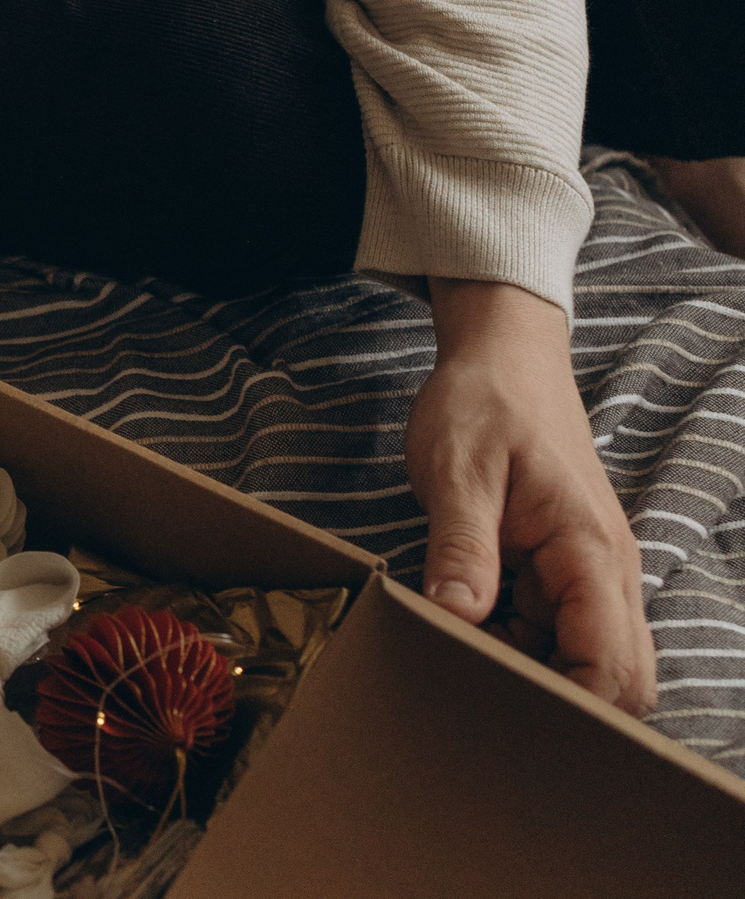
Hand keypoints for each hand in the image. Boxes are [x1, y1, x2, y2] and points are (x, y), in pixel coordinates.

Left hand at [410, 278, 654, 713]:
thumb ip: (461, 545)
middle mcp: (606, 573)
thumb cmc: (482, 405)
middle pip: (617, 678)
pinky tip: (465, 634)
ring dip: (535, 674)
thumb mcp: (459, 470)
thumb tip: (458, 615)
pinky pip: (556, 632)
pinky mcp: (563, 570)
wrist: (502, 360)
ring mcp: (588, 573)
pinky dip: (519, 646)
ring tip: (460, 666)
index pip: (610, 665)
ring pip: (587, 660)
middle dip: (561, 703)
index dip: (568, 704)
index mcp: (591, 553)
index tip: (502, 715)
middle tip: (478, 700)